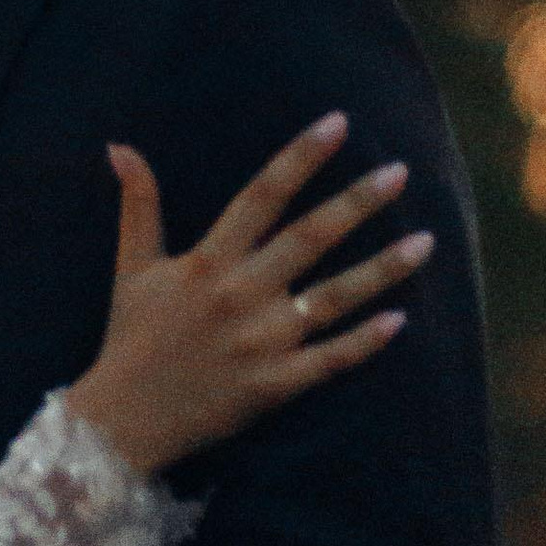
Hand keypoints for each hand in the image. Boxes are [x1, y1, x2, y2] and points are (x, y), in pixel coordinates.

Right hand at [67, 112, 435, 479]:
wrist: (125, 421)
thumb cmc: (132, 337)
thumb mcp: (132, 267)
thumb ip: (138, 204)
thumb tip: (119, 146)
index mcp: (209, 260)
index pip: (262, 195)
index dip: (300, 158)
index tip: (337, 124)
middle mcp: (241, 294)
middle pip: (310, 237)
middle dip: (357, 202)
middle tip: (400, 171)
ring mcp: (263, 342)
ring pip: (334, 298)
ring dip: (383, 269)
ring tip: (426, 241)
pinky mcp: (275, 385)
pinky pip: (330, 360)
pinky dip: (365, 341)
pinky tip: (402, 319)